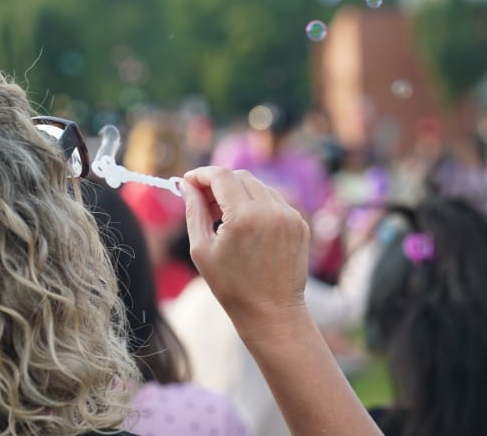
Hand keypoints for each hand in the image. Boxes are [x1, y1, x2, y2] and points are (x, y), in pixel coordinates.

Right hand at [182, 167, 310, 338]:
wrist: (272, 312)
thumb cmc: (231, 286)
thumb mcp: (202, 249)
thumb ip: (193, 211)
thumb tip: (186, 185)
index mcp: (245, 216)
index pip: (221, 175)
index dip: (201, 174)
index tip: (188, 180)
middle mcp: (271, 210)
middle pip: (240, 177)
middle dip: (218, 183)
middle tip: (202, 200)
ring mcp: (289, 216)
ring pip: (258, 186)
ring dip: (238, 192)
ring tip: (223, 217)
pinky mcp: (299, 223)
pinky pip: (274, 201)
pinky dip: (256, 204)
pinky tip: (246, 226)